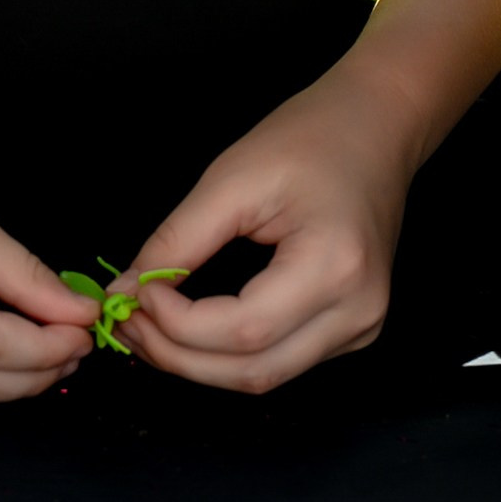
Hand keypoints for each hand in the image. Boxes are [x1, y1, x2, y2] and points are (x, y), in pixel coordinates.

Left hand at [110, 60, 414, 394]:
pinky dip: (228, 355)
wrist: (375, 124)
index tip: (134, 293)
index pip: (243, 330)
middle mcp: (358, 312)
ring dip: (198, 363)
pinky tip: (191, 328)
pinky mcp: (352, 329)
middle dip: (178, 356)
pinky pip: (281, 361)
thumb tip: (125, 289)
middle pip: (253, 371)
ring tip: (148, 327)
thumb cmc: (309, 138)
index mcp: (335, 267)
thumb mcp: (232, 178)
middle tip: (125, 322)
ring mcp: (361, 327)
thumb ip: (178, 240)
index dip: (178, 325)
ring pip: (265, 377)